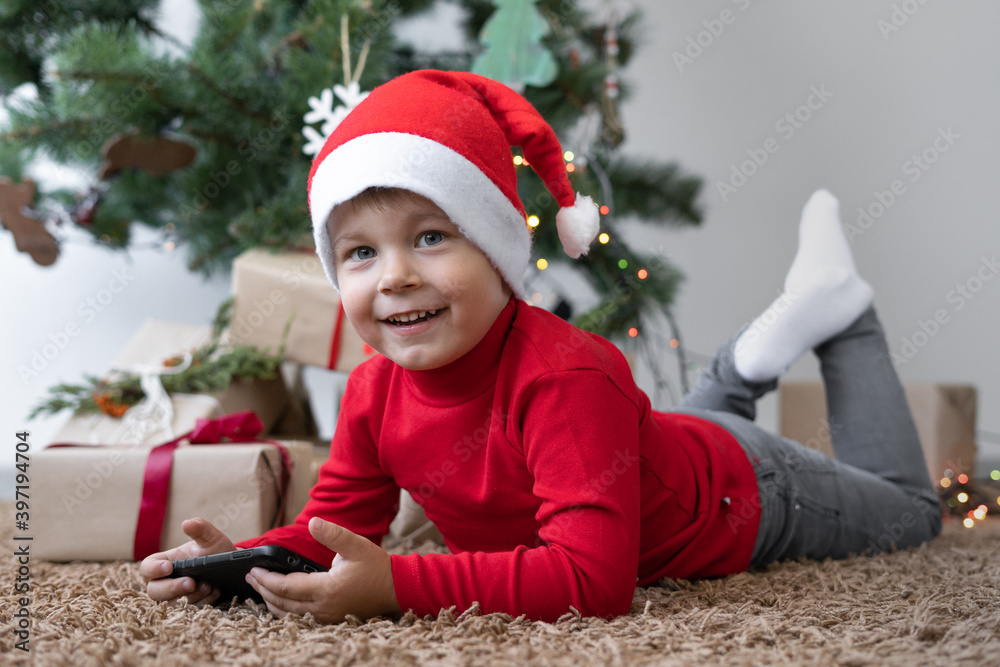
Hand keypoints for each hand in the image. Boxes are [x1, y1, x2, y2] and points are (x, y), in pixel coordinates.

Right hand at [139, 517, 235, 604]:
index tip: (168, 567)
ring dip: (191, 597)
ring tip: (209, 586)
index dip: (153, 569)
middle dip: (172, 588)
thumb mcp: (211, 538)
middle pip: (154, 591)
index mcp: (166, 562)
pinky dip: (203, 602)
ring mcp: (177, 596)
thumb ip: (201, 529)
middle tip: (191, 583)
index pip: (147, 567)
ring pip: (172, 603)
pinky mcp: (190, 606)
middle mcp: (168, 580)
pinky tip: (215, 592)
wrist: (234, 568)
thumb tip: (186, 523)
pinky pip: (190, 611)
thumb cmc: (216, 551)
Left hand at [245, 517, 400, 622]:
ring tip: (260, 589)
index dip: (266, 579)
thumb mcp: (356, 545)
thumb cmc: (376, 567)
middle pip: (282, 604)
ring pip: (289, 614)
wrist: (397, 588)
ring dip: (271, 602)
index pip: (286, 587)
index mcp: (326, 589)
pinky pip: (299, 618)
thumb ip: (333, 534)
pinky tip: (280, 602)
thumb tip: (315, 521)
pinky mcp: (330, 619)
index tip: (253, 570)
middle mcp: (323, 607)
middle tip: (250, 578)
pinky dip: (284, 610)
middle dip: (263, 590)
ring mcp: (326, 616)